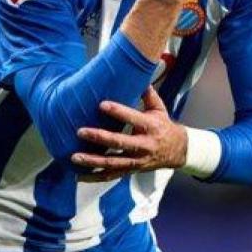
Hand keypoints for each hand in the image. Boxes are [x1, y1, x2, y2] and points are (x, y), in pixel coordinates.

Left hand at [71, 87, 185, 181]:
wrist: (177, 151)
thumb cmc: (163, 126)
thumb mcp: (159, 108)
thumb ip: (147, 93)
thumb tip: (138, 74)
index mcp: (151, 127)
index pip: (133, 118)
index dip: (118, 112)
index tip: (101, 104)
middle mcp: (144, 145)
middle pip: (120, 143)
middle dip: (100, 138)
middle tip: (81, 131)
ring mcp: (137, 160)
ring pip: (113, 163)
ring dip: (93, 161)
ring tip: (75, 157)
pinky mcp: (131, 170)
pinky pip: (111, 176)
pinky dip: (94, 177)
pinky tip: (78, 176)